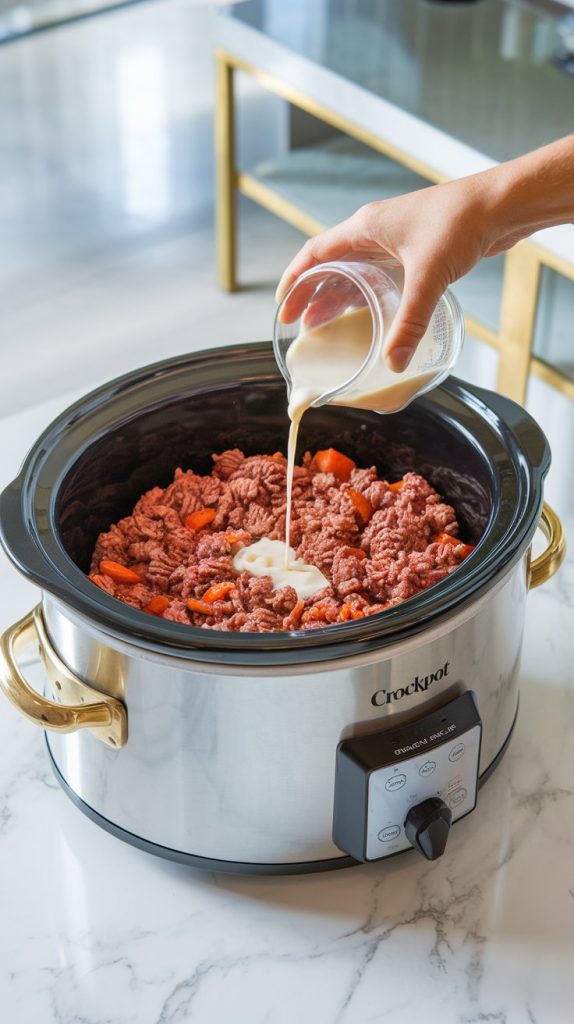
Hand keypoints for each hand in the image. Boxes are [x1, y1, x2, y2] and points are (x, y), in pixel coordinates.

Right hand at [276, 176, 501, 371]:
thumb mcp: (428, 277)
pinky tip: (368, 314)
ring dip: (338, 296)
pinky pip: (378, 274)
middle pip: (330, 265)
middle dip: (313, 295)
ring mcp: (395, 239)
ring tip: (325, 325)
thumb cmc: (461, 223)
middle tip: (301, 325)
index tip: (284, 306)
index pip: (314, 253)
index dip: (294, 280)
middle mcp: (374, 231)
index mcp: (365, 228)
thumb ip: (410, 322)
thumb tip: (394, 363)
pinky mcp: (415, 248)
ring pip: (354, 270)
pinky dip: (366, 294)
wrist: (501, 204)